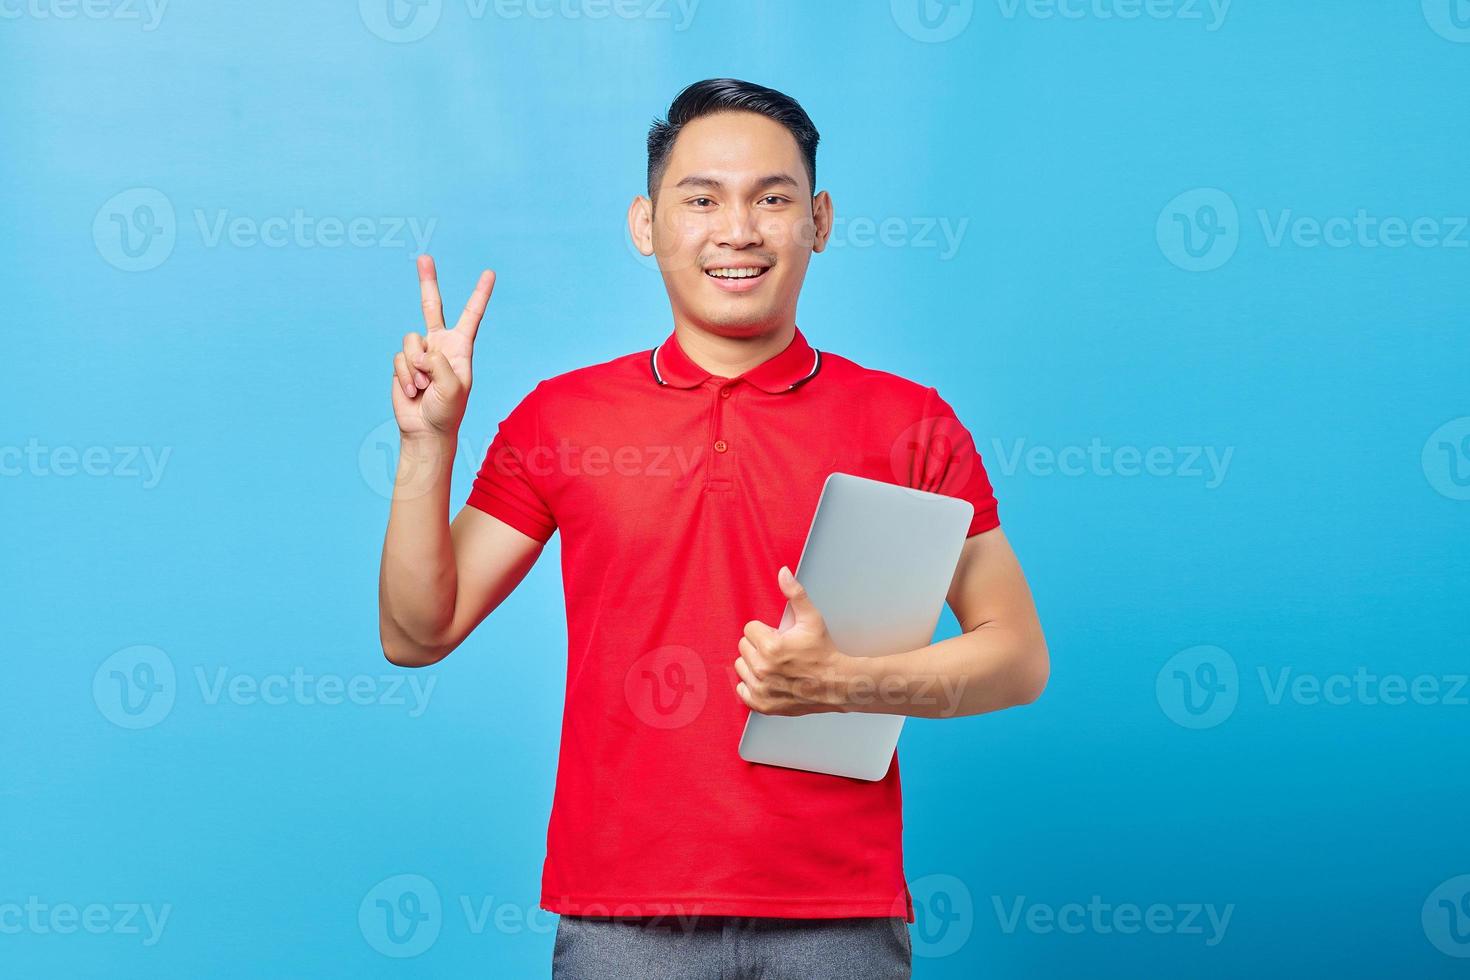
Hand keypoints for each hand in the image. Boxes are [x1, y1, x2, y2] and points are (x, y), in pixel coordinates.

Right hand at [391, 254, 494, 439]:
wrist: (425, 430)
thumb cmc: (447, 411)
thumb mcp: (453, 387)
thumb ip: (439, 363)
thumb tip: (420, 351)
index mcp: (461, 347)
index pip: (472, 315)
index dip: (480, 294)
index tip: (490, 273)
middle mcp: (440, 345)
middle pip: (431, 306)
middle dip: (427, 282)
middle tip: (424, 257)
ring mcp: (420, 352)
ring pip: (410, 340)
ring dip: (416, 366)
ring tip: (424, 386)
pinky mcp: (403, 362)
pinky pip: (399, 358)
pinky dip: (406, 375)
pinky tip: (413, 391)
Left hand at [734, 566, 849, 715]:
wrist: (836, 684)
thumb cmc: (824, 652)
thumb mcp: (812, 618)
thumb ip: (795, 594)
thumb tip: (783, 572)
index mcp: (771, 646)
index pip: (749, 629)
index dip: (765, 630)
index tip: (779, 636)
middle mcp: (763, 669)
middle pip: (744, 647)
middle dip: (759, 645)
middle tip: (779, 650)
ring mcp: (761, 688)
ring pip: (741, 666)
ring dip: (753, 663)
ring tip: (774, 664)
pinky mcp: (762, 704)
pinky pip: (742, 690)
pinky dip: (752, 685)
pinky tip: (768, 679)